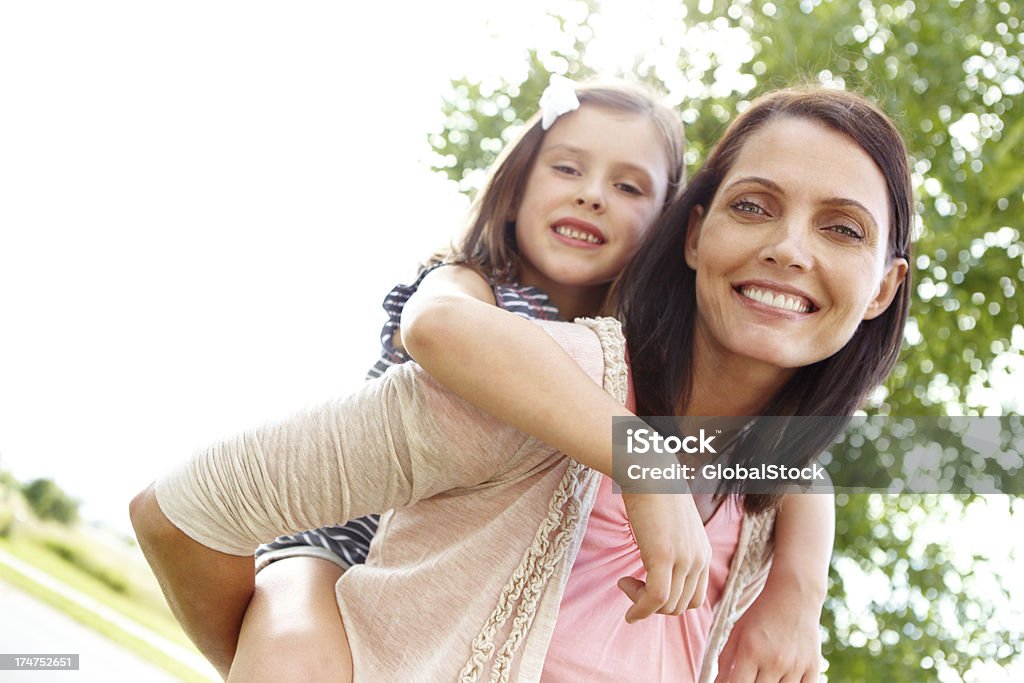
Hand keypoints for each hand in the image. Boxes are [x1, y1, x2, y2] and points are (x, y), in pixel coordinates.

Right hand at [617, 492, 710, 622]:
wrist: (648, 469)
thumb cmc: (655, 491)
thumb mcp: (672, 523)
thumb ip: (673, 543)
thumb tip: (658, 550)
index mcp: (703, 553)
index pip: (694, 597)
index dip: (669, 602)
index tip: (646, 588)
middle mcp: (699, 559)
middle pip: (682, 606)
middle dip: (654, 605)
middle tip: (630, 585)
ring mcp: (684, 559)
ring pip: (668, 606)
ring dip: (642, 603)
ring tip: (625, 582)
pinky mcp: (664, 556)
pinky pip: (655, 598)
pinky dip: (639, 607)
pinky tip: (622, 586)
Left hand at [713, 578, 822, 681]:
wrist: (794, 595)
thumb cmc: (761, 613)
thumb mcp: (738, 632)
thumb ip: (725, 661)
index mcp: (751, 651)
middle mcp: (773, 660)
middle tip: (751, 676)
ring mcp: (795, 666)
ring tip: (766, 676)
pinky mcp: (813, 667)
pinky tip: (783, 680)